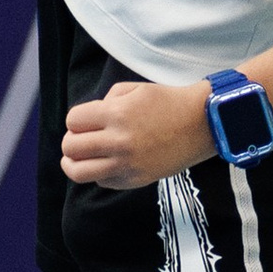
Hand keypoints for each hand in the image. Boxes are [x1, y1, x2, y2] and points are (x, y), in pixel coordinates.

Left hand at [60, 78, 214, 188]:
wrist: (200, 124)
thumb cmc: (168, 102)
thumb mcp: (134, 89)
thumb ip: (106, 101)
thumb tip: (88, 121)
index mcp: (116, 114)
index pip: (73, 121)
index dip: (76, 120)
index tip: (84, 121)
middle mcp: (118, 141)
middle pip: (71, 147)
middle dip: (71, 141)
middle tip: (79, 138)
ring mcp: (127, 164)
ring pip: (79, 172)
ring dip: (73, 163)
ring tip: (77, 158)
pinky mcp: (136, 180)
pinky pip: (103, 182)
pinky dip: (99, 174)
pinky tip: (107, 164)